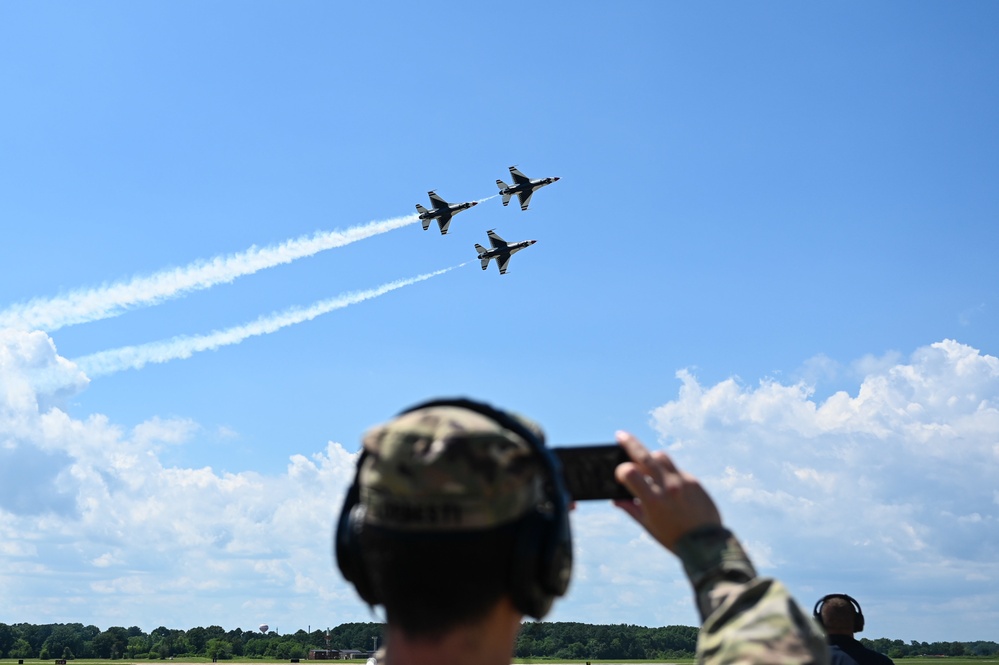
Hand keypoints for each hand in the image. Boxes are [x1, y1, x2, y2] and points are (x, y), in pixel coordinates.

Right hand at [613, 430, 721, 552]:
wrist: (706, 544)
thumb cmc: (673, 537)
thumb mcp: (648, 526)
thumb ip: (630, 509)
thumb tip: (616, 500)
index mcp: (652, 500)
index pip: (630, 473)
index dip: (621, 471)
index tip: (620, 475)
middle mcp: (667, 487)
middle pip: (645, 455)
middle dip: (630, 443)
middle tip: (621, 435)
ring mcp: (682, 482)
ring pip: (662, 457)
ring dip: (651, 456)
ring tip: (645, 461)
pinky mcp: (694, 481)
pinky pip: (677, 470)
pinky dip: (668, 473)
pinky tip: (668, 484)